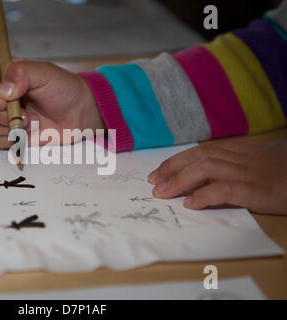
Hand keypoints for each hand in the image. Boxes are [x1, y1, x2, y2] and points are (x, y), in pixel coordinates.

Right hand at [0, 58, 103, 148]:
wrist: (78, 114)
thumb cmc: (64, 89)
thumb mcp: (46, 73)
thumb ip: (22, 73)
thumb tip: (3, 90)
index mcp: (3, 72)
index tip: (6, 99)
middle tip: (25, 114)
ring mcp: (0, 114)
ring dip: (8, 126)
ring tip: (31, 121)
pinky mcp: (7, 133)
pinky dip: (11, 139)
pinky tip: (28, 132)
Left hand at [148, 139, 286, 214]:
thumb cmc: (285, 168)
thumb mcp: (257, 162)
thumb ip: (232, 164)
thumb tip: (201, 179)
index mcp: (238, 150)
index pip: (200, 151)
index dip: (176, 161)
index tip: (156, 172)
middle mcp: (240, 157)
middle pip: (199, 157)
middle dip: (172, 169)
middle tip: (153, 183)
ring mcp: (249, 172)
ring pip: (207, 169)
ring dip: (181, 181)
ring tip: (163, 193)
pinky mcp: (259, 190)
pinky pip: (227, 189)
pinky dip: (206, 195)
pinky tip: (191, 204)